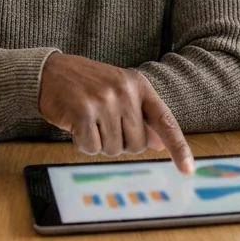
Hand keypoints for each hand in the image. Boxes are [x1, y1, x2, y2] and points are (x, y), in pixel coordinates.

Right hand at [38, 53, 194, 173]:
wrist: (51, 71)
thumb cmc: (88, 85)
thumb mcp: (120, 93)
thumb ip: (141, 116)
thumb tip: (159, 144)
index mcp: (139, 85)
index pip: (165, 120)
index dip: (178, 147)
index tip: (188, 169)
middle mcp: (124, 91)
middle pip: (136, 144)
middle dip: (120, 143)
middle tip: (104, 126)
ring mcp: (104, 101)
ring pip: (113, 149)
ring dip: (100, 144)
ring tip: (89, 122)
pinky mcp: (83, 111)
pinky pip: (91, 148)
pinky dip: (83, 144)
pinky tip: (77, 126)